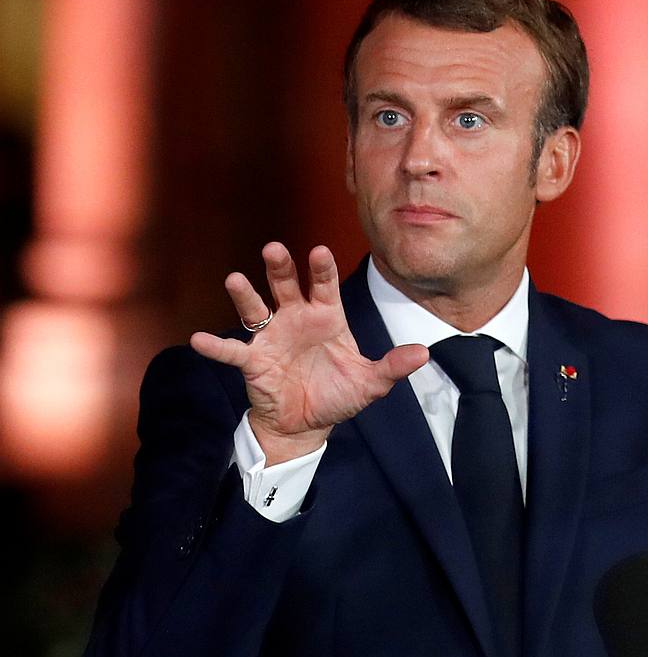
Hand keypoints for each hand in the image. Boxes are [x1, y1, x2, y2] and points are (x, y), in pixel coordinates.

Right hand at [190, 242, 428, 464]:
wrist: (307, 425)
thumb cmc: (338, 394)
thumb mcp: (370, 383)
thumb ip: (393, 366)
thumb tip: (424, 354)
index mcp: (326, 317)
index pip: (324, 286)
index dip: (321, 269)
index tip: (319, 252)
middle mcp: (296, 319)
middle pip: (285, 286)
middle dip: (280, 268)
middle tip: (273, 249)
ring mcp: (272, 337)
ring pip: (256, 309)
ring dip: (245, 294)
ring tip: (234, 279)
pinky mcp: (253, 362)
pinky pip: (232, 351)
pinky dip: (216, 346)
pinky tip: (198, 339)